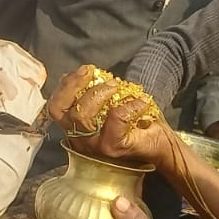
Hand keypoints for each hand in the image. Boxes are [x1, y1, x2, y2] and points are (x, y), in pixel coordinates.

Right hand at [46, 65, 174, 168]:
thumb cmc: (136, 123)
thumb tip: (86, 73)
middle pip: (62, 111)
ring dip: (98, 93)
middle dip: (75, 86)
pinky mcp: (113, 148)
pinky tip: (141, 101)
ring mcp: (95, 146)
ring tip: (115, 86)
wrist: (161, 147)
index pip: (56, 108)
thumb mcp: (111, 103)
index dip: (66, 85)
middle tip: (94, 73)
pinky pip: (115, 120)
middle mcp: (80, 140)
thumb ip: (95, 92)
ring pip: (82, 117)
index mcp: (76, 128)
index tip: (84, 70)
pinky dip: (129, 105)